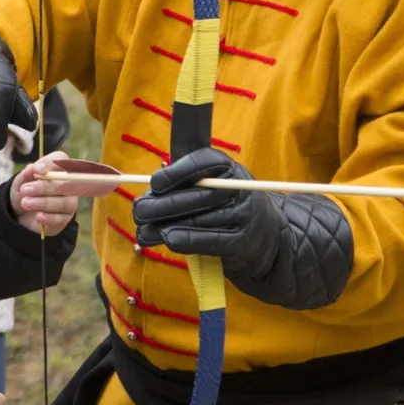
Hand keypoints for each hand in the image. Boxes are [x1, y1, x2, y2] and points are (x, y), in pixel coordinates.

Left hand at [10, 151, 97, 234]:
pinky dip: (49, 217)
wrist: (21, 211)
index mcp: (57, 167)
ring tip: (25, 203)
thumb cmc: (25, 190)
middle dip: (44, 187)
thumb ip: (27, 173)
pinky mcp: (65, 218)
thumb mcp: (21, 181)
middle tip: (24, 190)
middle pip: (64, 183)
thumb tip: (32, 168)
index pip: (61, 159)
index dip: (51, 164)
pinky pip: (61, 218)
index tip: (37, 171)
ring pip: (64, 203)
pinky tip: (38, 216)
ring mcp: (69, 201)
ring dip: (44, 203)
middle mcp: (67, 183)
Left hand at [129, 148, 281, 278]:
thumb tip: (149, 193)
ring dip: (165, 227)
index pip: (202, 162)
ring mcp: (245, 215)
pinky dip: (187, 241)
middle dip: (162, 205)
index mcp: (227, 167)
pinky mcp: (244, 242)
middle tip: (139, 212)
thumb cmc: (224, 205)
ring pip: (198, 220)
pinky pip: (211, 241)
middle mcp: (239, 188)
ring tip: (143, 232)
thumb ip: (183, 183)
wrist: (264, 236)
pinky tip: (168, 240)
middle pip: (196, 195)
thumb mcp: (210, 184)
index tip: (154, 184)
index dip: (176, 172)